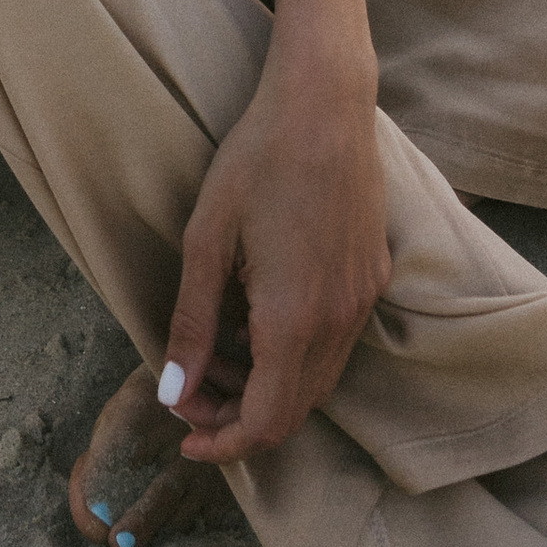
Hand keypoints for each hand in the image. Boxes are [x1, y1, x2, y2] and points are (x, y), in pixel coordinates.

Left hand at [161, 41, 389, 468]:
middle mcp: (338, 321)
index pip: (266, 422)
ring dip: (266, 387)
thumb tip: (173, 394)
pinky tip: (258, 317)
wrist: (326, 102)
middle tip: (191, 389)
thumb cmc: (258, 159)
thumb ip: (191, 323)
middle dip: (237, 418)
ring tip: (217, 352)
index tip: (185, 434)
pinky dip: (295, 355)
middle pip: (294, 411)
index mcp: (293, 320)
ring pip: (318, 381)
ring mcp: (363, 300)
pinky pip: (337, 344)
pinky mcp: (373, 276)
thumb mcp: (207, 238)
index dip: (223, 444)